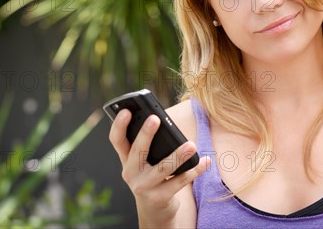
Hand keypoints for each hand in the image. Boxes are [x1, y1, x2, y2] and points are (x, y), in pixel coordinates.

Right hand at [109, 109, 209, 225]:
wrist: (154, 211)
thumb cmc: (152, 178)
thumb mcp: (145, 163)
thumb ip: (150, 146)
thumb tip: (166, 123)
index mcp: (126, 160)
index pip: (117, 140)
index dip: (119, 125)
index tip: (126, 111)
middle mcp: (131, 173)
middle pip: (137, 151)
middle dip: (145, 134)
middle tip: (155, 119)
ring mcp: (144, 187)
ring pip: (162, 168)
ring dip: (178, 155)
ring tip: (191, 145)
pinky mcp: (159, 198)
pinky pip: (179, 182)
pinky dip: (194, 170)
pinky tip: (205, 161)